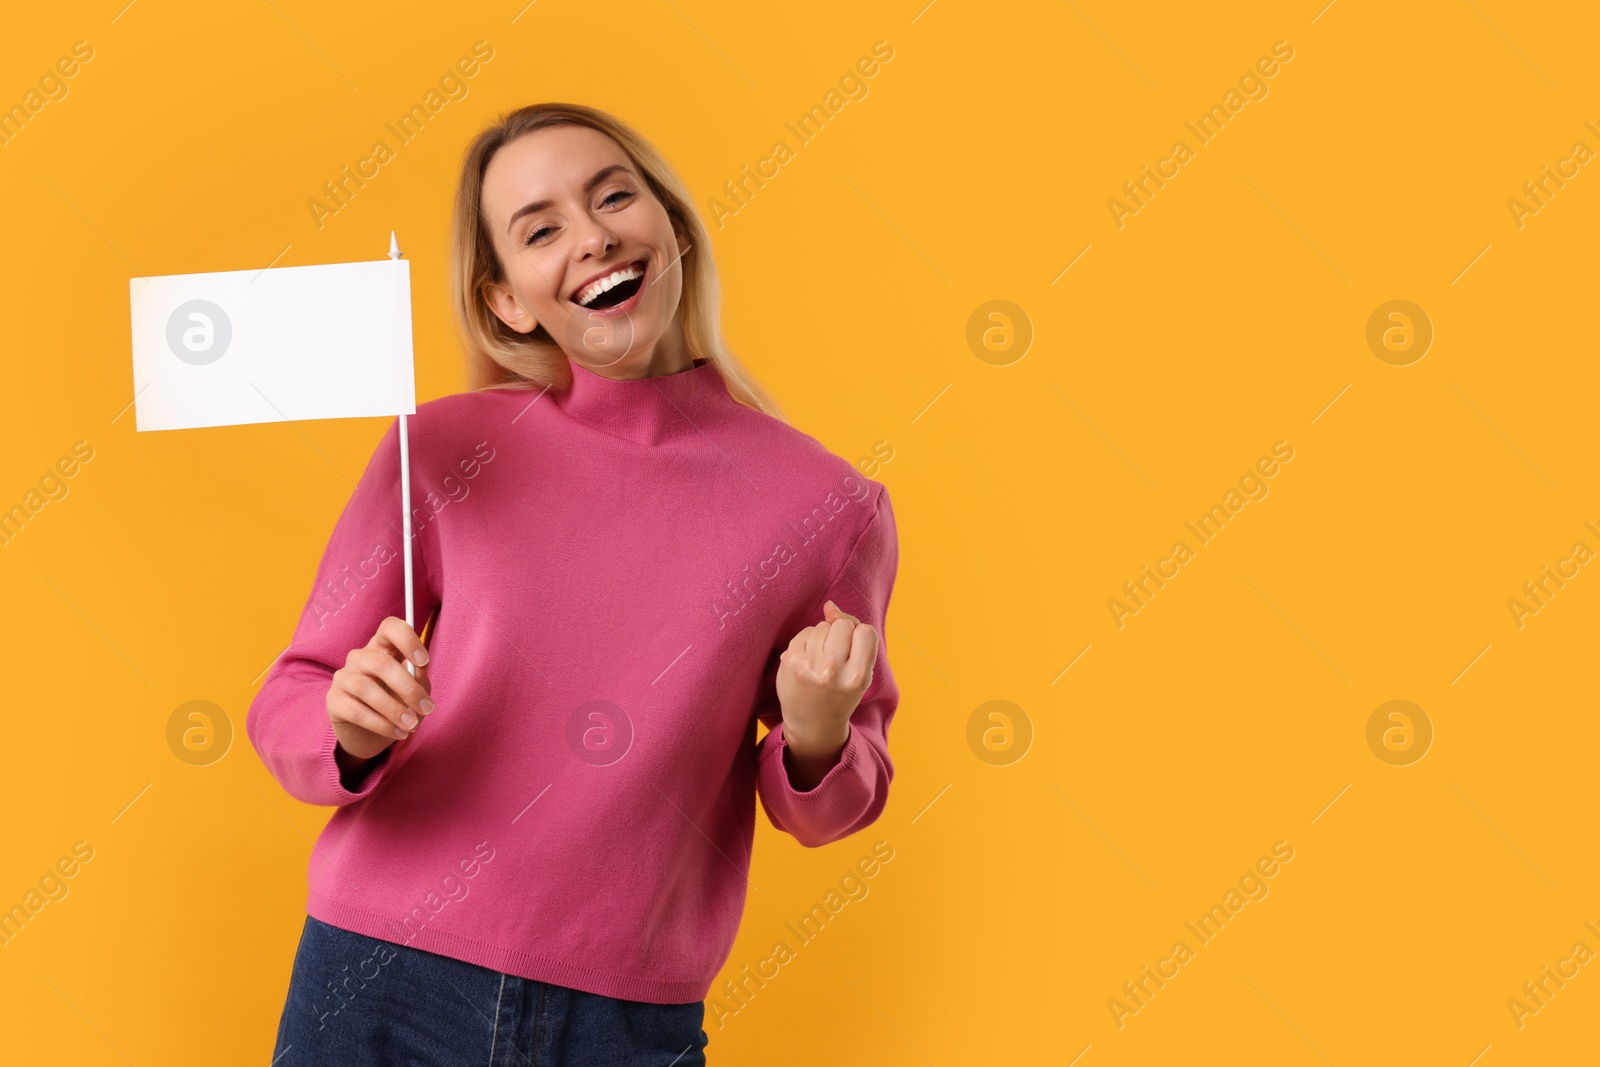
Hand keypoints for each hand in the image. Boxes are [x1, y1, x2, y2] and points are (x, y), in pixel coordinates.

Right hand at [326, 616, 433, 761]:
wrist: (371, 735)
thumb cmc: (397, 704)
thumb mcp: (413, 690)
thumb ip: (417, 678)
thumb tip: (418, 672)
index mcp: (382, 647)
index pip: (390, 628)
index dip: (408, 640)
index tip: (424, 662)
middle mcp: (360, 657)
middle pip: (381, 663)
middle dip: (408, 688)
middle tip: (427, 708)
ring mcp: (343, 677)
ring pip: (367, 689)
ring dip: (394, 710)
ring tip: (412, 726)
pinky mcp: (333, 701)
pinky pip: (356, 711)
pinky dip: (381, 724)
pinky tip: (398, 733)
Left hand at [775, 599, 877, 764]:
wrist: (813, 724)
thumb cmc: (841, 693)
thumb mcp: (859, 671)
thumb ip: (853, 636)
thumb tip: (829, 606)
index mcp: (857, 676)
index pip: (865, 631)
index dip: (860, 636)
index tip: (854, 651)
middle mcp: (832, 671)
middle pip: (841, 625)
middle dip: (840, 634)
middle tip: (837, 656)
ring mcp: (809, 666)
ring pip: (821, 626)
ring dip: (823, 637)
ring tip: (822, 660)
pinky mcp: (790, 662)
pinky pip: (804, 632)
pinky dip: (807, 641)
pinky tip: (808, 660)